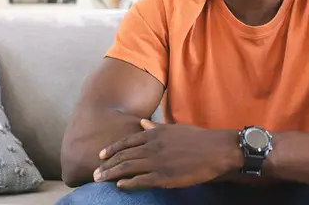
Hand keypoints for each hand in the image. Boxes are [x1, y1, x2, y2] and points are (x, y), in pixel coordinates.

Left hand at [94, 119, 241, 188]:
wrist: (214, 150)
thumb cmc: (196, 138)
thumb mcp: (174, 128)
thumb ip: (156, 127)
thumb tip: (142, 122)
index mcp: (155, 134)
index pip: (127, 141)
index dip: (112, 149)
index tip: (101, 155)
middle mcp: (152, 147)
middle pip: (123, 156)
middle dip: (107, 164)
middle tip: (95, 172)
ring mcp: (157, 162)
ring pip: (127, 168)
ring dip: (112, 174)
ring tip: (100, 179)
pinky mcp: (164, 176)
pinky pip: (140, 181)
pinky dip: (128, 183)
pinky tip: (120, 186)